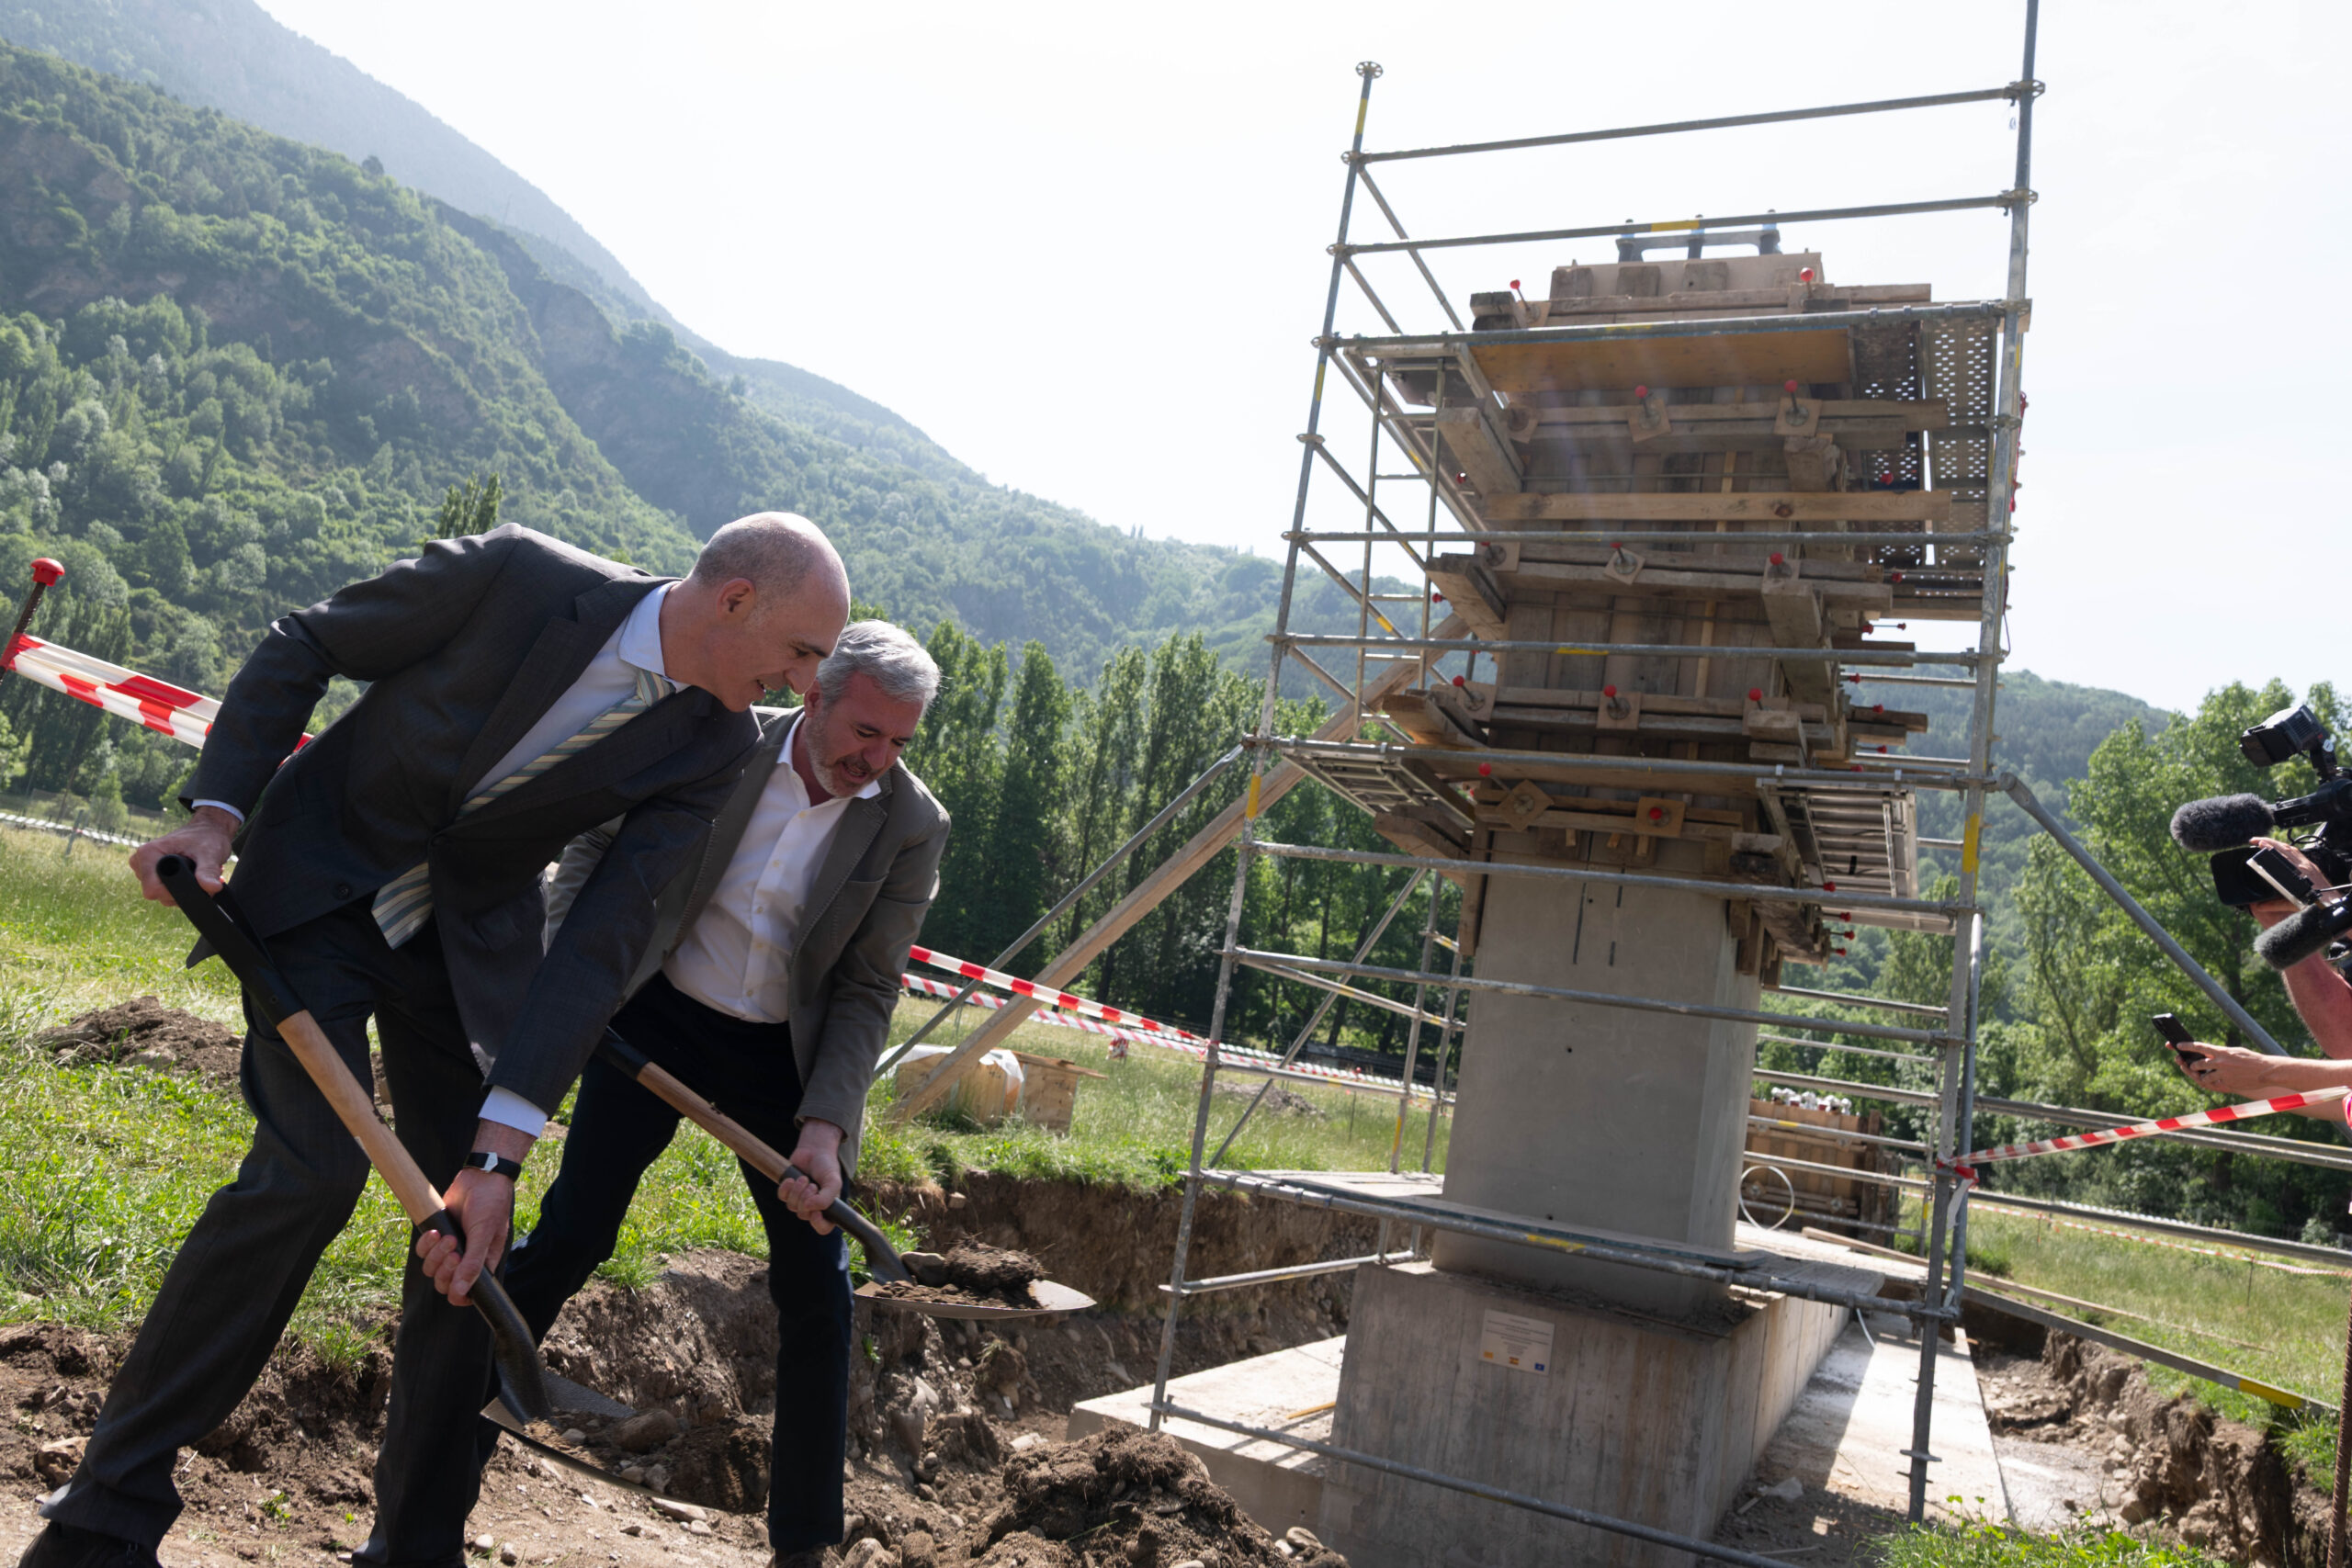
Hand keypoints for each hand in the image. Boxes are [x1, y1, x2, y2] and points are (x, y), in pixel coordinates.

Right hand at [129, 806, 237, 903]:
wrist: (209, 829)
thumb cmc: (207, 836)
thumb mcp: (210, 854)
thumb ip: (208, 871)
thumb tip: (212, 888)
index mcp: (148, 853)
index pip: (152, 889)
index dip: (174, 892)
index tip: (194, 883)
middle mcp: (140, 861)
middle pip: (157, 893)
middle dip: (182, 890)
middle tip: (201, 876)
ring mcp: (144, 868)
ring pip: (161, 894)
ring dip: (183, 889)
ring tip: (198, 874)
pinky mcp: (151, 873)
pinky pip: (163, 890)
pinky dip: (180, 888)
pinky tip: (193, 877)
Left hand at [416, 1169, 512, 1306]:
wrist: (479, 1178)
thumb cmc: (491, 1204)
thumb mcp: (485, 1235)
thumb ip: (473, 1263)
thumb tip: (462, 1292)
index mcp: (483, 1264)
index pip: (466, 1294)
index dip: (457, 1294)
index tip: (454, 1284)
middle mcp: (466, 1259)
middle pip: (444, 1283)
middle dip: (445, 1270)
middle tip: (454, 1251)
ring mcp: (450, 1249)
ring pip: (431, 1268)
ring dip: (436, 1255)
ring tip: (447, 1236)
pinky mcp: (437, 1236)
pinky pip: (423, 1251)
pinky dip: (426, 1244)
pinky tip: (437, 1231)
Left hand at [779, 1120, 844, 1235]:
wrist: (815, 1150)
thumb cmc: (827, 1167)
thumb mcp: (833, 1181)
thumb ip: (826, 1198)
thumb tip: (808, 1208)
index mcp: (828, 1208)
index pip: (823, 1228)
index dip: (818, 1224)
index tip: (816, 1213)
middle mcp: (813, 1208)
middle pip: (804, 1215)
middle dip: (806, 1198)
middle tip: (812, 1184)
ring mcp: (799, 1201)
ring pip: (791, 1206)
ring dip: (797, 1191)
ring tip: (804, 1178)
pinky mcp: (788, 1192)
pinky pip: (781, 1197)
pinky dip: (785, 1188)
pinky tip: (791, 1179)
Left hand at [2173, 1040, 2281, 1098]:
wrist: (2266, 1071)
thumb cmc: (2251, 1059)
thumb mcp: (2235, 1051)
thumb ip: (2221, 1053)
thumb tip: (2209, 1053)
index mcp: (2222, 1051)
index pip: (2199, 1047)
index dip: (2186, 1046)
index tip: (2177, 1045)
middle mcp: (2220, 1061)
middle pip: (2197, 1064)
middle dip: (2192, 1066)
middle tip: (2191, 1066)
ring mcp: (2223, 1073)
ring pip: (2204, 1076)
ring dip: (2202, 1076)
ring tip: (2202, 1075)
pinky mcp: (2227, 1082)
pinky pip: (2215, 1083)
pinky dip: (2214, 1082)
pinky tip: (2216, 1081)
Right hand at [2247, 837, 2334, 928]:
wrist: (2333, 903)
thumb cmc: (2317, 903)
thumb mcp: (2293, 905)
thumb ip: (2275, 905)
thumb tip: (2260, 906)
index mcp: (2300, 871)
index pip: (2281, 854)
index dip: (2269, 848)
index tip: (2258, 843)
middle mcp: (2305, 865)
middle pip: (2285, 848)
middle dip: (2269, 841)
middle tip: (2255, 840)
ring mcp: (2309, 864)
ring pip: (2292, 849)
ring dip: (2277, 844)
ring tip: (2264, 842)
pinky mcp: (2312, 866)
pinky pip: (2298, 853)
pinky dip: (2287, 849)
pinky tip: (2281, 849)